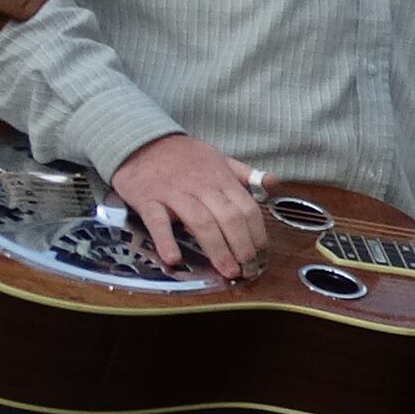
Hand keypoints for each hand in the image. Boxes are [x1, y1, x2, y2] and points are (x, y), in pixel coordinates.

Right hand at [109, 132, 272, 281]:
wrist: (141, 142)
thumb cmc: (184, 156)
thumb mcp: (218, 158)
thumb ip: (245, 174)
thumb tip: (273, 183)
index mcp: (221, 179)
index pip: (247, 208)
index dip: (257, 233)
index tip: (261, 254)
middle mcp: (202, 186)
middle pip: (228, 218)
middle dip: (241, 246)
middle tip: (248, 269)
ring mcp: (174, 193)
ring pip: (200, 222)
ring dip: (216, 249)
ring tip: (226, 270)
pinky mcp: (148, 199)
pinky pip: (158, 221)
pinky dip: (166, 240)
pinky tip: (174, 259)